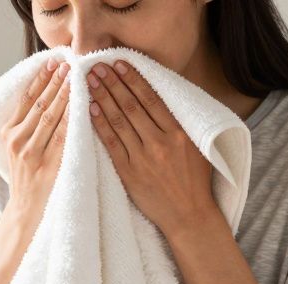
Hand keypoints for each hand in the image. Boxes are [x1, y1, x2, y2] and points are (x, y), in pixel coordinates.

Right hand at [1, 58, 70, 227]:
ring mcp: (31, 154)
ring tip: (77, 77)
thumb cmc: (27, 180)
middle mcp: (17, 141)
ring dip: (64, 95)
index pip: (26, 98)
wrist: (25, 214)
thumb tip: (44, 98)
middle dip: (55, 82)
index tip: (52, 61)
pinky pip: (63, 137)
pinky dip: (72, 119)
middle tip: (69, 63)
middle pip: (39, 103)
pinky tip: (82, 106)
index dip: (40, 78)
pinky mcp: (47, 166)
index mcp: (8, 133)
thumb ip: (27, 127)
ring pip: (51, 117)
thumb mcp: (18, 151)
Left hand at [87, 60, 214, 236]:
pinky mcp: (129, 173)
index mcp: (179, 134)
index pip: (151, 99)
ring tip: (90, 81)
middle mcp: (160, 143)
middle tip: (98, 65)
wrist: (189, 216)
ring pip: (119, 121)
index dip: (133, 79)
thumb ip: (180, 124)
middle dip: (112, 83)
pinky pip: (111, 144)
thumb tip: (161, 99)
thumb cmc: (195, 182)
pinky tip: (91, 109)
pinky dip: (100, 125)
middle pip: (132, 106)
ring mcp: (143, 158)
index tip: (120, 63)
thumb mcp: (198, 148)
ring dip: (102, 98)